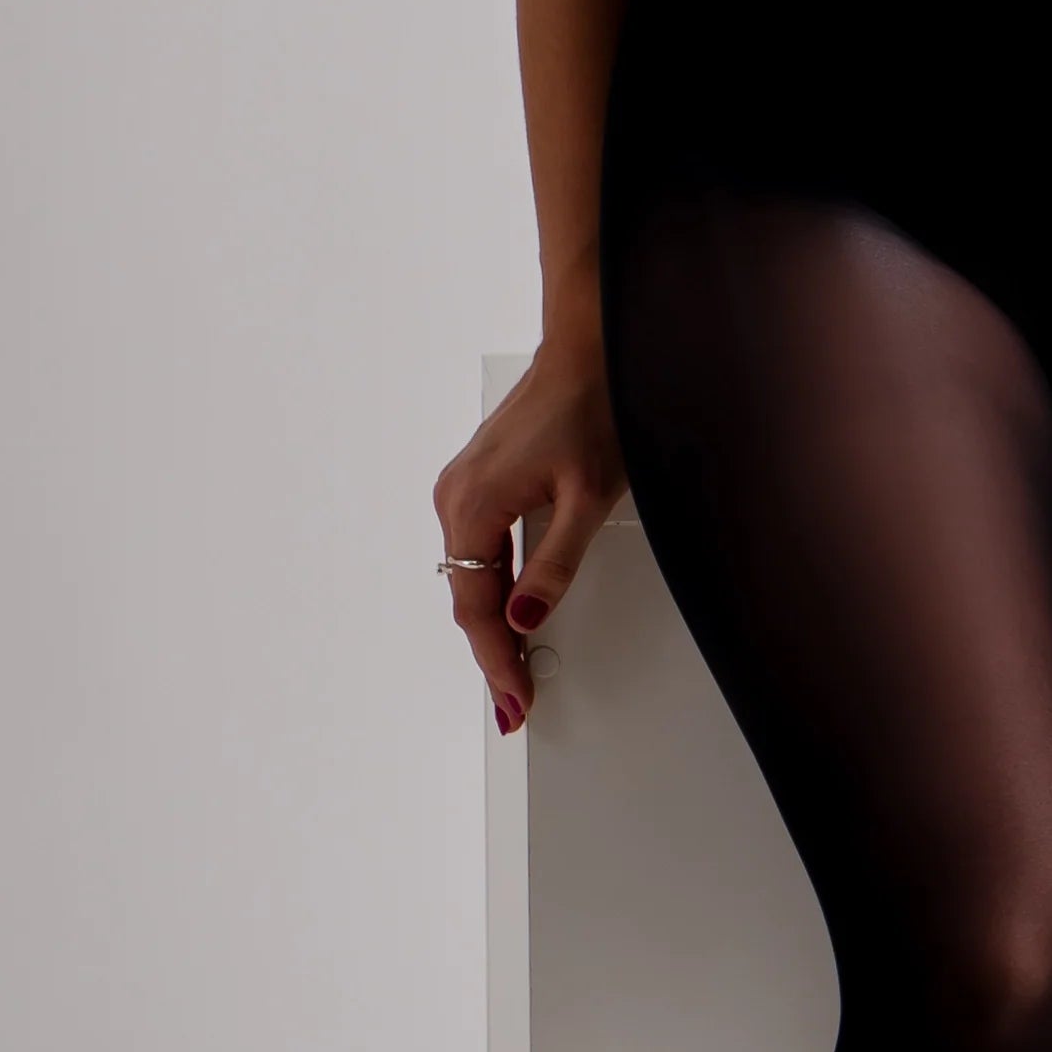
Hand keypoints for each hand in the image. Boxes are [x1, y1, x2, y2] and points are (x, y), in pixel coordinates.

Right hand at [432, 333, 625, 729]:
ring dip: (489, 621)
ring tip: (513, 669)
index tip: (514, 700)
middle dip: (491, 652)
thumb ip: (556, 564)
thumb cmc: (596, 408)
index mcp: (473, 505)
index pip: (478, 608)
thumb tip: (525, 617)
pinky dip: (492, 585)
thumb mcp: (590, 499)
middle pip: (468, 596)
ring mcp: (463, 485)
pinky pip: (477, 547)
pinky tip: (509, 609)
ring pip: (470, 573)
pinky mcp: (478, 478)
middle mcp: (455, 496)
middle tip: (515, 702)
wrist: (591, 349)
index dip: (496, 661)